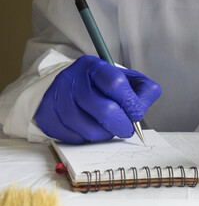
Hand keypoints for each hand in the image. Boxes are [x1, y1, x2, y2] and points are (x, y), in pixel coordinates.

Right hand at [35, 55, 160, 143]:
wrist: (67, 88)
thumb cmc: (101, 86)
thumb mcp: (125, 79)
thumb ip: (142, 90)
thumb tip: (141, 109)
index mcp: (94, 66)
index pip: (117, 84)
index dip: (131, 103)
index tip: (136, 114)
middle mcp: (72, 80)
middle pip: (105, 111)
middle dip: (122, 125)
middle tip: (127, 128)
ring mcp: (57, 100)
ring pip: (91, 130)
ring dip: (107, 134)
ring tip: (110, 128)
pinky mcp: (48, 118)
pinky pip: (76, 138)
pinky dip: (89, 138)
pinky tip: (92, 128)